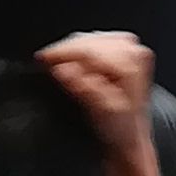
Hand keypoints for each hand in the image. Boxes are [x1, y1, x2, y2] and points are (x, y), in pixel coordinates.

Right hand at [36, 29, 157, 146]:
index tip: (42, 59)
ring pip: (88, 39)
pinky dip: (78, 49)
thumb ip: (84, 89)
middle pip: (87, 42)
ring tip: (55, 63)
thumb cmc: (120, 128)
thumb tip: (64, 70)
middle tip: (44, 62)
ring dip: (70, 50)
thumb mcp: (101, 113)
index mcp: (131, 64)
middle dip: (64, 51)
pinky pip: (93, 41)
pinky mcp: (123, 48)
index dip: (61, 53)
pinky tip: (70, 61)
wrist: (129, 135)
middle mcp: (133, 52)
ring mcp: (129, 48)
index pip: (88, 50)